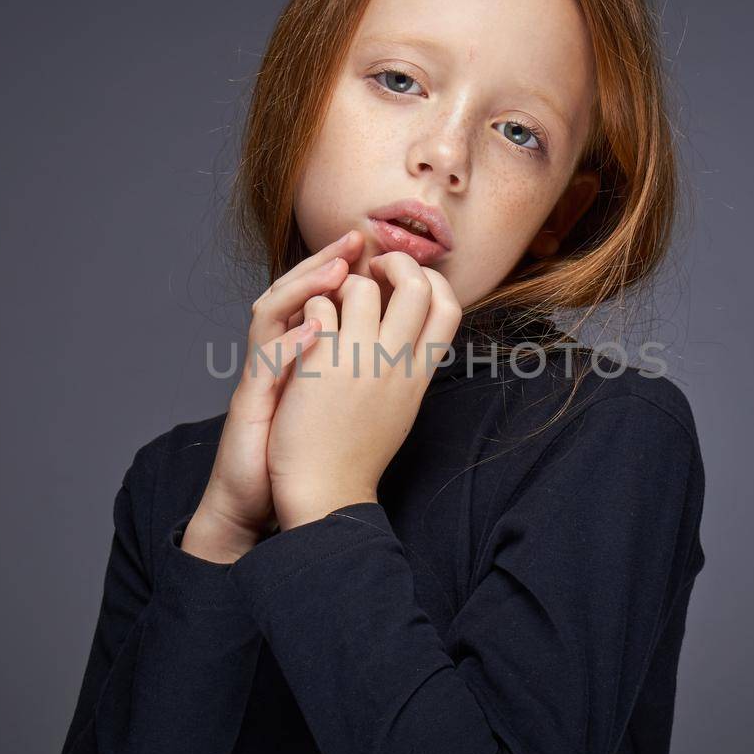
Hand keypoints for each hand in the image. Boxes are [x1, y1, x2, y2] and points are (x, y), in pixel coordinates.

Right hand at [186, 229, 362, 561]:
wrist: (267, 496)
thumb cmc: (304, 449)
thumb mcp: (340, 400)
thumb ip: (358, 365)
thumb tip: (397, 338)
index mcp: (305, 351)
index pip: (323, 294)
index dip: (349, 268)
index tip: (380, 249)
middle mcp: (279, 354)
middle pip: (294, 289)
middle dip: (326, 260)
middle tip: (355, 239)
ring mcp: (262, 375)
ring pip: (272, 312)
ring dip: (306, 288)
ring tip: (336, 272)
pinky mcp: (248, 399)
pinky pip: (265, 362)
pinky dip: (288, 343)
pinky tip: (312, 330)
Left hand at [266, 249, 462, 529]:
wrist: (324, 491)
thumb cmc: (356, 454)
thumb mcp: (400, 409)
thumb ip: (410, 370)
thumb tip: (415, 332)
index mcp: (419, 376)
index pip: (450, 307)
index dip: (432, 280)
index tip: (406, 280)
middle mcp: (395, 365)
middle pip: (417, 285)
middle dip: (395, 262)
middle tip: (371, 269)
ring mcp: (359, 363)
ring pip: (361, 287)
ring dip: (341, 285)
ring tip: (329, 304)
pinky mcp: (321, 365)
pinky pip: (320, 307)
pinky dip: (311, 307)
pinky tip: (304, 329)